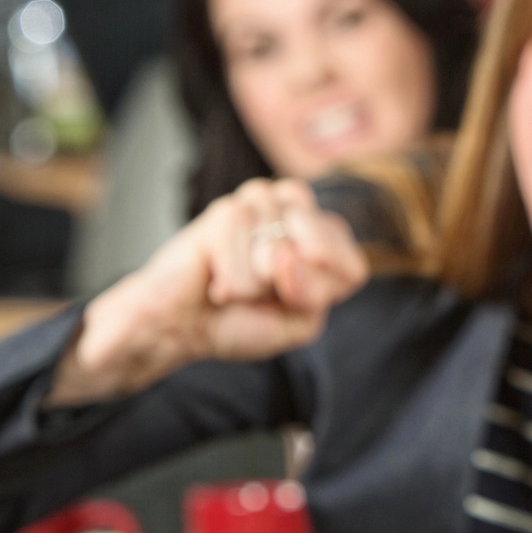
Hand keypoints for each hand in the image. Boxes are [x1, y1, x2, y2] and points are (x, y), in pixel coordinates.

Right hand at [51, 179, 368, 406]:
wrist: (180, 328)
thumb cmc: (241, 321)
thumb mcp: (298, 323)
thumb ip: (315, 293)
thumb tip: (285, 254)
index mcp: (323, 238)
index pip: (352, 266)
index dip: (322, 295)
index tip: (291, 304)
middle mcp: (296, 211)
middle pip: (322, 247)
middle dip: (291, 285)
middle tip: (261, 294)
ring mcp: (261, 204)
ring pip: (281, 248)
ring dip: (255, 284)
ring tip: (235, 283)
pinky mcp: (225, 210)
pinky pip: (243, 252)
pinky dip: (231, 280)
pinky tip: (214, 277)